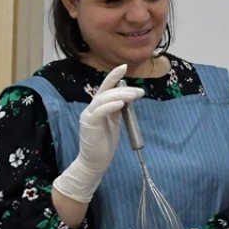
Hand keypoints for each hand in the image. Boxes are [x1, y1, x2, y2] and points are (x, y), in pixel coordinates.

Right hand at [53, 64, 143, 203]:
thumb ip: (118, 110)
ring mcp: (88, 115)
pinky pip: (100, 111)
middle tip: (140, 91)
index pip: (105, 87)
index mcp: (97, 107)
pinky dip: (110, 106)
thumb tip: (127, 98)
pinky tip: (121, 103)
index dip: (114, 76)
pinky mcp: (88, 124)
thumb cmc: (105, 144)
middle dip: (124, 88)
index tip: (124, 66)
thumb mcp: (114, 123)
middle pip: (106, 91)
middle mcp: (91, 108)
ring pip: (104, 99)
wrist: (95, 162)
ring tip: (135, 95)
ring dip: (121, 95)